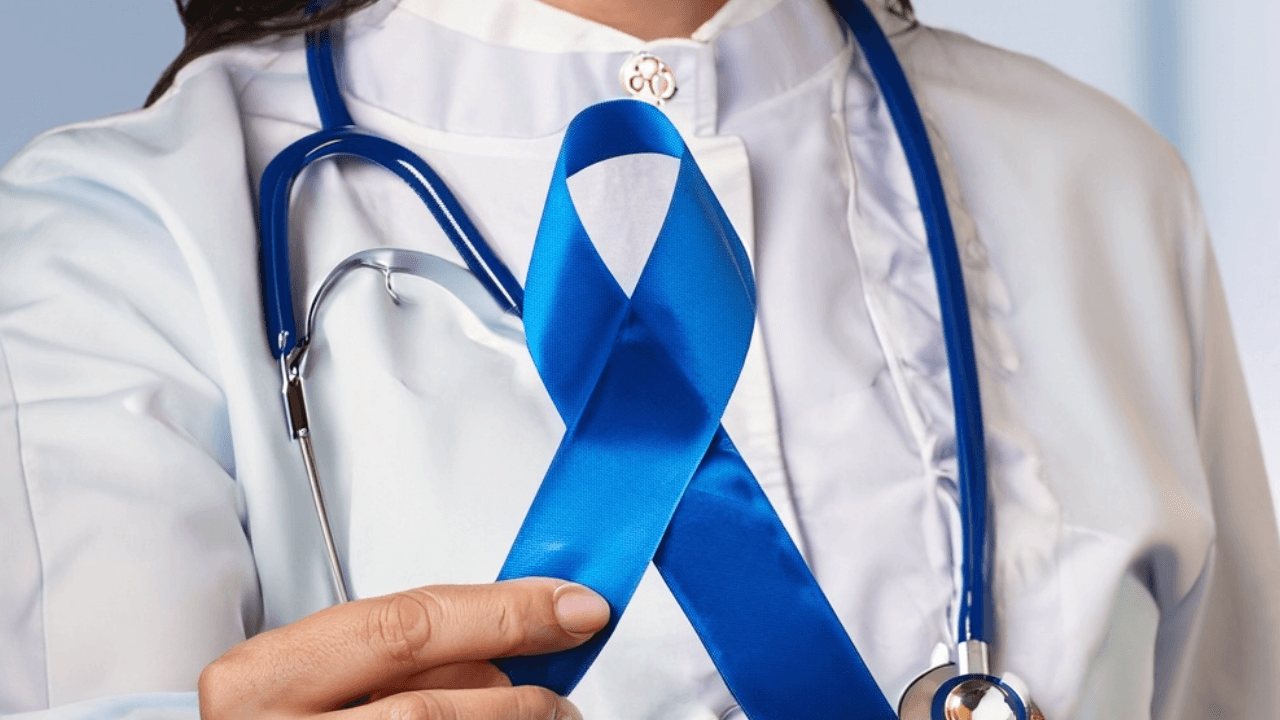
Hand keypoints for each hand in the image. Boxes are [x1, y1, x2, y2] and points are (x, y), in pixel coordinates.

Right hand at [198, 578, 609, 718]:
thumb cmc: (268, 714)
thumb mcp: (311, 668)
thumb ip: (397, 650)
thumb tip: (506, 642)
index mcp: (264, 679)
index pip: (407, 627)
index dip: (504, 614)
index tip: (570, 608)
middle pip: (427, 710)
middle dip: (516, 696)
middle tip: (563, 692)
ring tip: (545, 719)